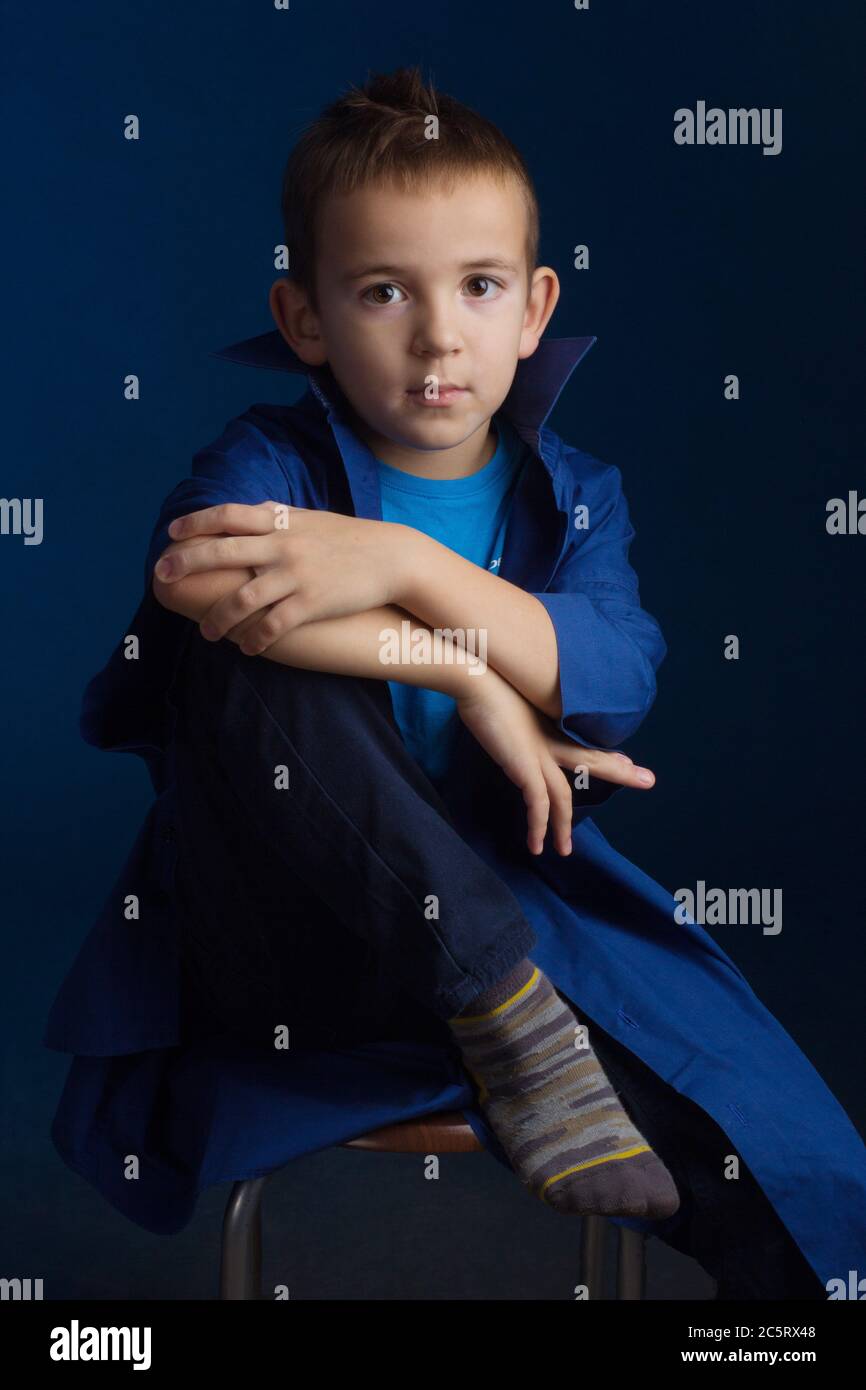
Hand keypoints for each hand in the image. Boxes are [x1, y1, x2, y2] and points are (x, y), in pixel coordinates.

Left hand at [154, 502, 409, 653]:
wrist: (392, 557)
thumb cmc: (349, 539)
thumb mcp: (311, 520)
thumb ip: (278, 518)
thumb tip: (251, 510)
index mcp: (280, 522)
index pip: (227, 516)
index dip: (195, 523)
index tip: (172, 534)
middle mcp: (282, 546)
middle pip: (222, 553)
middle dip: (186, 564)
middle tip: (162, 577)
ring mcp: (295, 575)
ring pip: (242, 599)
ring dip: (217, 618)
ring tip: (206, 633)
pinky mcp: (311, 603)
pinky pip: (273, 626)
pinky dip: (254, 640)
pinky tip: (246, 648)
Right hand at [455, 668, 655, 856]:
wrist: (476, 675)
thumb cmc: (485, 680)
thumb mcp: (506, 697)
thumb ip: (514, 710)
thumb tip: (504, 715)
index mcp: (547, 723)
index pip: (581, 742)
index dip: (604, 753)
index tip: (625, 760)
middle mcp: (549, 739)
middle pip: (591, 759)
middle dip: (619, 771)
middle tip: (647, 779)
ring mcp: (539, 753)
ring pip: (563, 794)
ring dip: (563, 825)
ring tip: (565, 850)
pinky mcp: (524, 766)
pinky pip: (538, 804)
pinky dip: (539, 826)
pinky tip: (538, 846)